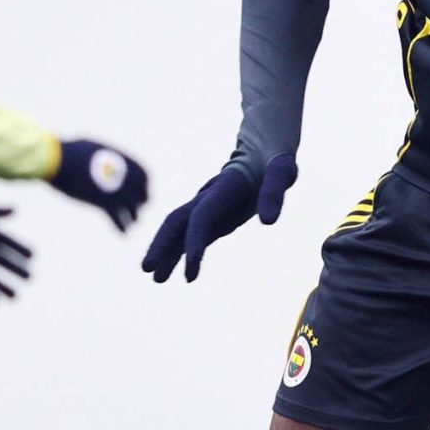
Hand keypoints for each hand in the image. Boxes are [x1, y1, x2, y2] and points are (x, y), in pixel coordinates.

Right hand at [52, 138, 150, 231]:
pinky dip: (121, 227)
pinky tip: (123, 233)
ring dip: (134, 216)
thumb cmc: (70, 151)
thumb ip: (103, 155)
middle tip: (138, 207)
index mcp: (123, 161)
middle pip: (141, 193)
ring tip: (133, 222)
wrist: (57, 160)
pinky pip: (117, 218)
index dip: (144, 184)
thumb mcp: (93, 147)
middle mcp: (124, 176)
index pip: (144, 175)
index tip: (142, 190)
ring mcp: (115, 190)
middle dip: (141, 202)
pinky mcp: (103, 203)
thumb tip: (102, 156)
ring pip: (133, 208)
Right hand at [142, 156, 297, 282]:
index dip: (194, 241)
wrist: (262, 150)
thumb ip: (274, 192)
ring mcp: (207, 206)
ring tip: (156, 279)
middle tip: (148, 270)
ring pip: (178, 229)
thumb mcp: (281, 172)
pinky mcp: (212, 216)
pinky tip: (177, 273)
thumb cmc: (274, 161)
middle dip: (162, 245)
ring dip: (165, 252)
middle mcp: (208, 197)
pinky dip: (179, 251)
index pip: (202, 216)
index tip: (191, 269)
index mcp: (224, 187)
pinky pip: (190, 235)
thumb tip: (268, 221)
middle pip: (177, 221)